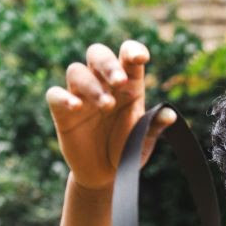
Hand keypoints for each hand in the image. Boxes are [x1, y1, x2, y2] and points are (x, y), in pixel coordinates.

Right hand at [44, 40, 173, 192]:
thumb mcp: (143, 140)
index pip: (127, 56)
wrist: (106, 174)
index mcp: (128, 85)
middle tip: (120, 82)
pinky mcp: (62, 111)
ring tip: (107, 105)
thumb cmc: (127, 150)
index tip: (140, 58)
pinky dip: (63, 97)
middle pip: (97, 54)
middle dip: (108, 63)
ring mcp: (81, 95)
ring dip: (92, 85)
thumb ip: (154, 126)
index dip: (132, 50)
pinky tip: (76, 107)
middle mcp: (103, 84)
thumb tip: (170, 115)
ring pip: (76, 71)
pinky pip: (55, 95)